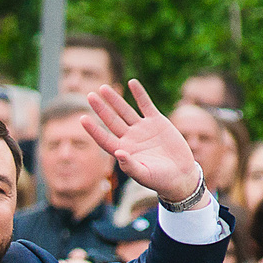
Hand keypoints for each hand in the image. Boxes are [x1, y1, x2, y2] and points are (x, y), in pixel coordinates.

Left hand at [78, 79, 202, 205]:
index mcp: (123, 151)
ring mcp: (142, 129)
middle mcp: (130, 138)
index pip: (103, 138)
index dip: (93, 129)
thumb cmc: (159, 180)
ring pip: (125, 111)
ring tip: (103, 88)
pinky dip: (139, 94)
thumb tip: (118, 153)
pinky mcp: (157, 122)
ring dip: (115, 100)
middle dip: (101, 108)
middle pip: (111, 121)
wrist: (180, 175)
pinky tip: (132, 83)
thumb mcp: (144, 175)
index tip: (82, 119)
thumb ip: (130, 166)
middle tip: (89, 95)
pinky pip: (146, 105)